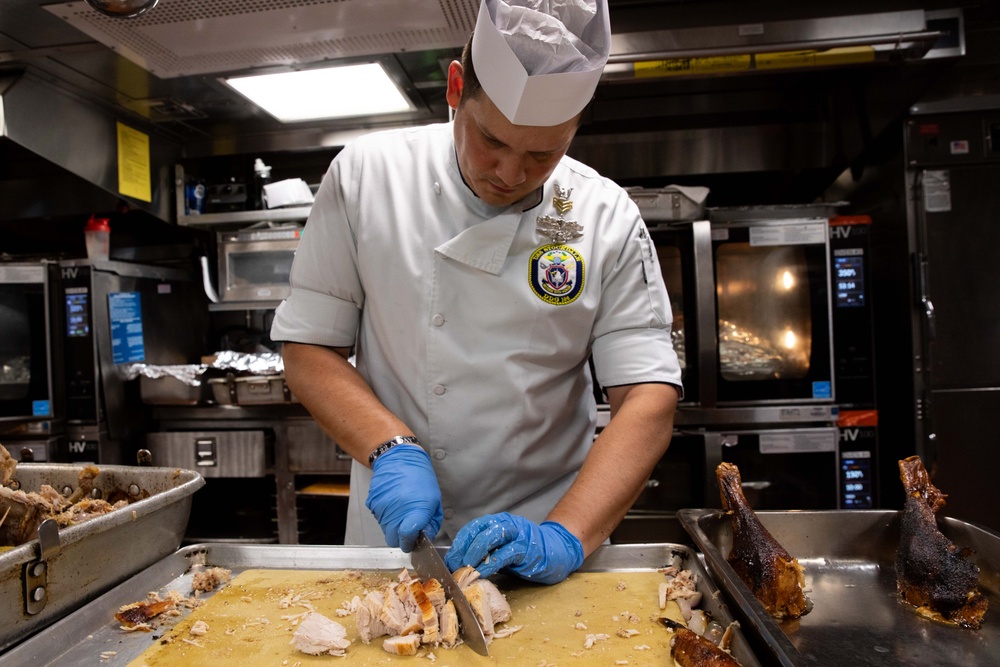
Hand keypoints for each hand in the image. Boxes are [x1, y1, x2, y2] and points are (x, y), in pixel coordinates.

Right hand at [365, 444, 442, 551]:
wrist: (398, 460)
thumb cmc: (420, 479)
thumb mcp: (435, 500)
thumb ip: (431, 522)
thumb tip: (425, 537)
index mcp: (415, 511)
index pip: (406, 538)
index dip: (409, 543)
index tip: (412, 541)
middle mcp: (396, 512)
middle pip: (393, 540)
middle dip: (400, 538)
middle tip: (407, 528)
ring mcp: (382, 508)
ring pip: (385, 529)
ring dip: (393, 525)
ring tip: (401, 509)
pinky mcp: (373, 504)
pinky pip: (379, 518)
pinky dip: (386, 515)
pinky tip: (393, 502)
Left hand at [444, 513, 583, 584]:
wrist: (556, 551)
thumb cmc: (525, 553)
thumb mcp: (501, 550)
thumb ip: (485, 553)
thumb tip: (460, 566)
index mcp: (497, 522)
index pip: (472, 528)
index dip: (459, 544)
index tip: (450, 560)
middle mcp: (506, 524)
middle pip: (478, 531)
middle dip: (463, 549)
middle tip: (455, 567)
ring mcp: (516, 534)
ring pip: (490, 537)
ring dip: (475, 553)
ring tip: (466, 568)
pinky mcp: (526, 548)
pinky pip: (505, 554)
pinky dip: (491, 564)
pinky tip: (483, 573)